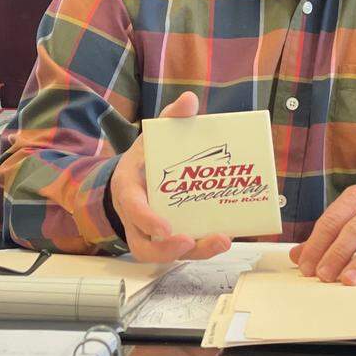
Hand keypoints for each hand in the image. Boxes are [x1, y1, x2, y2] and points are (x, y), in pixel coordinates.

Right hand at [110, 91, 231, 262]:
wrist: (136, 177)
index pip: (133, 208)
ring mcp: (150, 234)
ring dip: (193, 253)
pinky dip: (202, 249)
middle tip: (191, 241)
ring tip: (220, 242)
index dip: (147, 220)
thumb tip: (189, 100)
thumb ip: (171, 119)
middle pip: (145, 246)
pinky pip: (181, 251)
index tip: (166, 227)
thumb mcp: (154, 136)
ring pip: (163, 255)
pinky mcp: (167, 241)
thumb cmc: (147, 158)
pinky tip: (225, 237)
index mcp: (130, 190)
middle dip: (167, 249)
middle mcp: (135, 219)